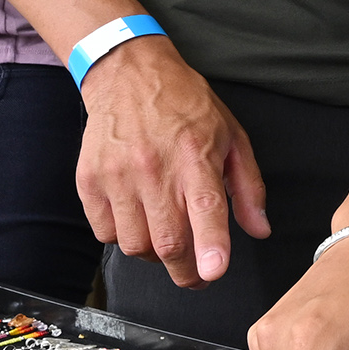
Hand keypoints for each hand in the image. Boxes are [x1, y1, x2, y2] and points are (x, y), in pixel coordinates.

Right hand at [76, 36, 268, 286]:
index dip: (210, 246)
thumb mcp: (231, 135)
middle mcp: (154, 166)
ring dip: (154, 254)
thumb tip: (259, 230)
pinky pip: (105, 233)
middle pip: (168, 241)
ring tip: (164, 236)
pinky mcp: (89, 180)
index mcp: (195, 154)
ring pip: (135, 245)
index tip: (212, 272)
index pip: (204, 207)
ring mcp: (117, 175)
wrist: (128, 73)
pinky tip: (136, 218)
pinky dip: (122, 237)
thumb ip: (248, 186)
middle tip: (196, 276)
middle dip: (186, 273)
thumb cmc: (184, 105)